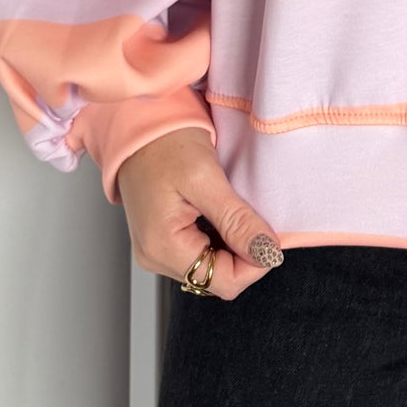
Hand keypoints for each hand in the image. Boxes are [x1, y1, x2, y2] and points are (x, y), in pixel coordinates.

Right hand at [117, 126, 284, 300]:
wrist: (138, 124)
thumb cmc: (165, 143)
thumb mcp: (205, 177)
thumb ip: (236, 220)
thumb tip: (267, 252)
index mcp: (162, 247)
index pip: (223, 282)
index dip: (254, 262)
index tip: (269, 233)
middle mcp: (154, 257)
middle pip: (217, 278)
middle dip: (243, 253)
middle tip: (251, 214)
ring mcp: (155, 251)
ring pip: (210, 268)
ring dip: (232, 245)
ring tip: (233, 210)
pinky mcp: (160, 241)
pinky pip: (199, 254)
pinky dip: (218, 239)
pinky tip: (220, 214)